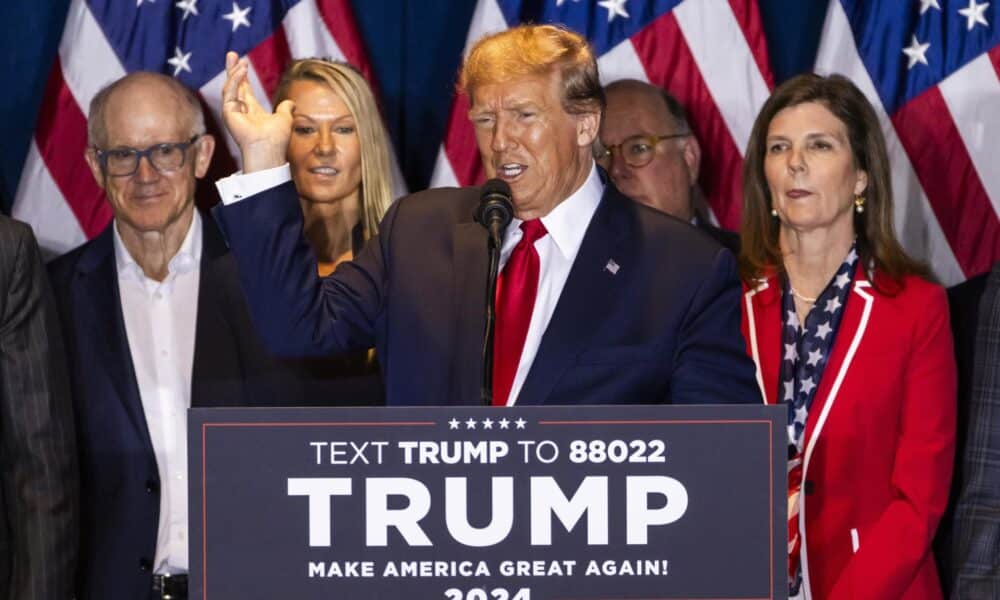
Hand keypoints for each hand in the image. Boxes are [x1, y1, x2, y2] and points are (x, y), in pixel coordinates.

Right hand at [221, 51, 294, 172]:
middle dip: (232, 69)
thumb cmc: (277, 139)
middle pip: (233, 85)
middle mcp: (240, 110)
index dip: (243, 76)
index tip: (244, 62)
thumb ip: (285, 108)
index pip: (244, 89)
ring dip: (234, 71)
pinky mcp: (228, 112)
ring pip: (230, 86)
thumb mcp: (284, 118)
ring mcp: (233, 111)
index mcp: (251, 110)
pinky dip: (235, 79)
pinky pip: (230, 91)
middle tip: (232, 53)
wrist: (270, 149)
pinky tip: (241, 70)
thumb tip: (291, 103)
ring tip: (240, 59)